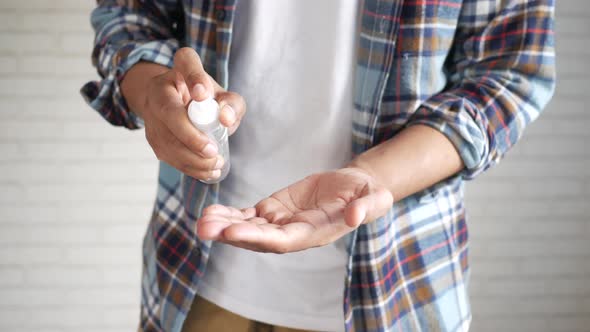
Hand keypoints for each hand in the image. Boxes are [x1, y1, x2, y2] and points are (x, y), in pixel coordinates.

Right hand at [123, 47, 245, 180]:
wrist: (180, 108)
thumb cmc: (206, 101)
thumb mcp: (224, 97)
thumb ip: (232, 104)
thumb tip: (226, 119)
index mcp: (182, 68)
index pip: (186, 62)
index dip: (194, 78)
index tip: (203, 94)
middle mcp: (160, 87)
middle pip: (169, 111)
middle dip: (190, 136)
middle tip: (212, 151)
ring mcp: (151, 113)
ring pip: (166, 138)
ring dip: (192, 158)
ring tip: (216, 165)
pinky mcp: (151, 137)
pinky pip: (168, 155)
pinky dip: (189, 167)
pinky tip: (207, 172)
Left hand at [196, 168, 393, 252]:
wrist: (355, 186)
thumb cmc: (367, 194)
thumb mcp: (374, 197)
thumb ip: (366, 207)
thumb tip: (354, 217)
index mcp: (315, 233)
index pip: (283, 240)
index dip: (258, 237)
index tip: (233, 231)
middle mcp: (294, 232)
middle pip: (259, 238)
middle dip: (232, 234)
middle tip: (205, 229)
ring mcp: (282, 221)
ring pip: (249, 227)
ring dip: (225, 225)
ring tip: (201, 221)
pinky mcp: (274, 208)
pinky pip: (248, 214)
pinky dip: (230, 214)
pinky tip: (211, 211)